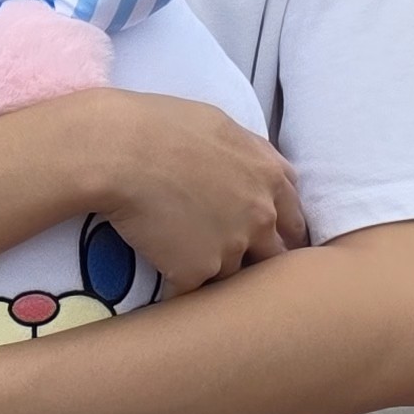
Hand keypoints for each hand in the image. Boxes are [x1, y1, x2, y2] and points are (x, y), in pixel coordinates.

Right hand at [55, 88, 305, 293]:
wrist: (118, 151)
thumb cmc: (161, 125)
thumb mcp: (220, 125)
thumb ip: (250, 155)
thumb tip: (256, 169)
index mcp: (271, 178)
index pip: (294, 218)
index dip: (280, 230)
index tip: (267, 238)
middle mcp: (260, 217)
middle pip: (273, 255)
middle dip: (256, 258)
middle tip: (229, 256)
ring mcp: (231, 248)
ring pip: (232, 273)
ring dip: (212, 270)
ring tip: (181, 257)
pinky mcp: (197, 272)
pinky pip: (192, 288)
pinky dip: (177, 283)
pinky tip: (159, 273)